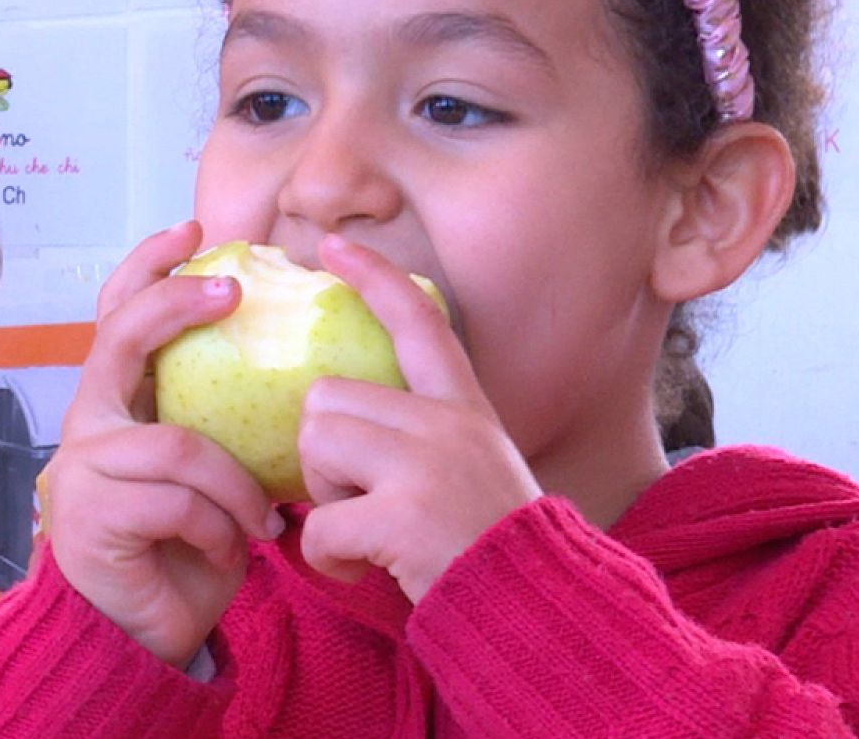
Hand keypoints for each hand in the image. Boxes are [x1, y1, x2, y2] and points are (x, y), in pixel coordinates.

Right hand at [44, 221, 282, 668]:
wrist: (145, 632)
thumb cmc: (188, 545)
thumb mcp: (214, 470)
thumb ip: (223, 419)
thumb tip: (295, 365)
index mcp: (117, 404)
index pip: (119, 314)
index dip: (151, 265)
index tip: (197, 230)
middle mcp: (88, 424)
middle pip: (122, 338)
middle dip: (176, 303)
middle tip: (231, 292)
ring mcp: (84, 469)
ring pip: (179, 445)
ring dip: (235, 488)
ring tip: (261, 524)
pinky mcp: (91, 517)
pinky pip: (179, 501)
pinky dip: (219, 528)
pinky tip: (228, 554)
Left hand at [298, 234, 541, 602]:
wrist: (542, 614)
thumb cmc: (492, 548)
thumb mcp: (474, 469)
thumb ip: (421, 436)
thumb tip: (338, 420)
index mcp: (466, 407)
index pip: (419, 320)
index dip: (373, 276)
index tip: (330, 245)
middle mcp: (449, 424)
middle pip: (326, 397)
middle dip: (323, 453)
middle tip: (360, 499)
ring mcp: (427, 466)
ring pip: (315, 446)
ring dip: (323, 499)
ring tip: (365, 530)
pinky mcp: (404, 516)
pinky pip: (319, 524)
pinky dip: (326, 557)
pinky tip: (361, 569)